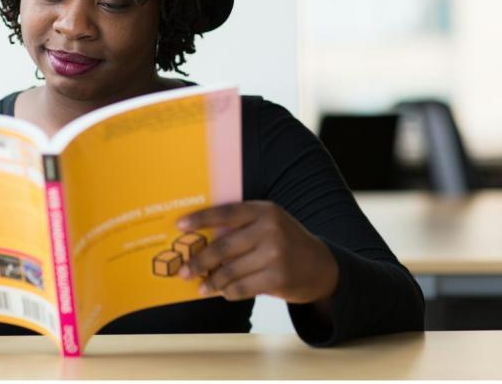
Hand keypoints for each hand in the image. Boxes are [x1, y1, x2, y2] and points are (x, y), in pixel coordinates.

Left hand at [176, 201, 338, 305]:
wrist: (322, 267)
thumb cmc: (285, 243)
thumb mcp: (269, 224)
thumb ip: (241, 228)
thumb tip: (200, 243)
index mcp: (264, 210)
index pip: (225, 212)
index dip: (200, 219)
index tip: (179, 226)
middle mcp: (270, 229)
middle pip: (223, 246)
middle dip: (199, 260)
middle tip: (184, 270)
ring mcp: (275, 254)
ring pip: (230, 270)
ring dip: (212, 281)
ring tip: (202, 286)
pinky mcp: (278, 278)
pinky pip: (241, 287)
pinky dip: (228, 292)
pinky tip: (223, 292)